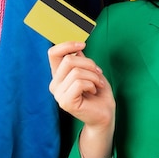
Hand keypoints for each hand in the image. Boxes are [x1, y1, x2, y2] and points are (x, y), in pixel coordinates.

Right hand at [48, 41, 114, 157]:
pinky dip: (92, 84)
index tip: (83, 45)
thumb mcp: (91, 71)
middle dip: (89, 63)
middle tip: (98, 72)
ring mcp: (59, 94)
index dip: (67, 45)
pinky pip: (79, 83)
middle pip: (68, 60)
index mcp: (59, 75)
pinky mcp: (65, 102)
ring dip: (93, 76)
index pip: (53, 53)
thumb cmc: (99, 92)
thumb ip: (81, 60)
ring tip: (98, 84)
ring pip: (76, 72)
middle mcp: (55, 84)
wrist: (105, 113)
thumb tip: (76, 49)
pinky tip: (94, 91)